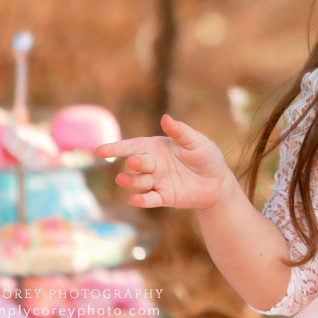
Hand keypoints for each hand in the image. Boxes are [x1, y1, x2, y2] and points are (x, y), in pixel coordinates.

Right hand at [95, 114, 233, 210]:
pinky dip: (141, 200)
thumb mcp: (196, 141)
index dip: (116, 148)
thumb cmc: (206, 156)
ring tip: (123, 179)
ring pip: (139, 182)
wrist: (217, 181)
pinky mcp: (164, 197)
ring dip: (131, 181)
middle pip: (137, 164)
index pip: (132, 146)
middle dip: (134, 163)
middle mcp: (153, 165)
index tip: (100, 150)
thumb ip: (180, 131)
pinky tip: (134, 199)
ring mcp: (156, 181)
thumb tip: (165, 117)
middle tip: (134, 162)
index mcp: (156, 148)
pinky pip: (149, 199)